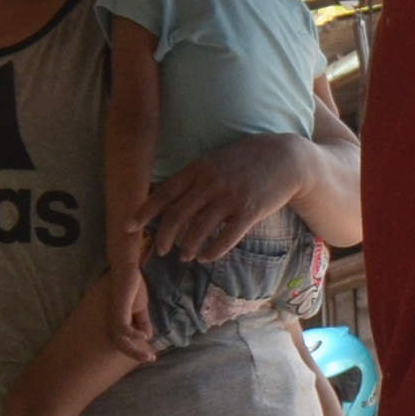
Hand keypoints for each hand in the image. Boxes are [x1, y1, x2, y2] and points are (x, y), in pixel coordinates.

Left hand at [110, 268, 155, 360]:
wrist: (128, 269)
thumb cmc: (133, 287)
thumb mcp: (141, 308)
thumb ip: (143, 322)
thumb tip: (147, 337)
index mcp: (119, 322)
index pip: (124, 342)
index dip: (136, 351)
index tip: (151, 357)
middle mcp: (114, 321)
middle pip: (120, 344)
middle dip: (135, 354)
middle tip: (150, 359)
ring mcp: (115, 315)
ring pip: (120, 339)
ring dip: (134, 349)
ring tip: (148, 354)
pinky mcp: (119, 308)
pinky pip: (123, 327)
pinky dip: (133, 334)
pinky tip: (144, 336)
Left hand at [138, 134, 306, 263]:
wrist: (285, 158)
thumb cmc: (247, 159)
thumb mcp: (215, 160)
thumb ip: (194, 177)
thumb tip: (171, 199)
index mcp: (198, 169)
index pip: (163, 193)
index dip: (144, 212)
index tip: (129, 228)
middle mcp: (210, 183)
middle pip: (177, 216)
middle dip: (164, 238)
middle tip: (161, 250)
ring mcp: (230, 197)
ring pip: (198, 230)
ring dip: (187, 248)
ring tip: (184, 256)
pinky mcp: (249, 211)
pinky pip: (225, 237)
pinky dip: (212, 251)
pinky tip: (206, 257)